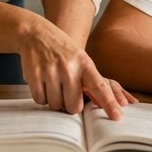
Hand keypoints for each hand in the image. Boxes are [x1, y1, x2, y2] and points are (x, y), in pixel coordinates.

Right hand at [17, 21, 136, 119]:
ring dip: (55, 101)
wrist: (37, 34)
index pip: (100, 87)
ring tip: (54, 85)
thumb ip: (91, 81)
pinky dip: (42, 97)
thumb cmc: (63, 52)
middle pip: (74, 106)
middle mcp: (68, 67)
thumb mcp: (81, 60)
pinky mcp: (34, 74)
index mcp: (84, 63)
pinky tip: (43, 83)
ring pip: (56, 105)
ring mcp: (50, 71)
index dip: (109, 103)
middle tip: (68, 95)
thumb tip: (102, 104)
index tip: (117, 117)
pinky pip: (40, 100)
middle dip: (71, 106)